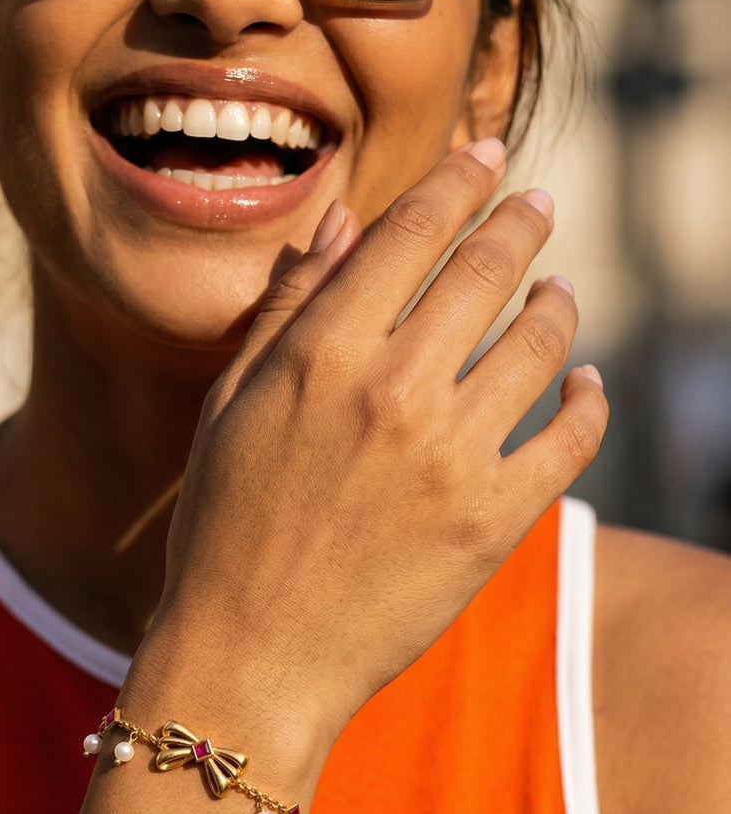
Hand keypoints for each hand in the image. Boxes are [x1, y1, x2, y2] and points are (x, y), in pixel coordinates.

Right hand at [154, 138, 607, 754]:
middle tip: (539, 203)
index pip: (409, 233)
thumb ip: (287, 308)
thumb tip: (341, 222)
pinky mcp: (493, 521)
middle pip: (485, 271)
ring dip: (557, 302)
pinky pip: (570, 438)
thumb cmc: (225, 525)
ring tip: (559, 292)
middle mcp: (392, 390)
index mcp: (321, 354)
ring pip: (538, 343)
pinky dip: (589, 399)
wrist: (251, 656)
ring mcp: (450, 457)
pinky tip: (586, 383)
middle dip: (520, 222)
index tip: (483, 157)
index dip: (455, 183)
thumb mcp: (232, 405)